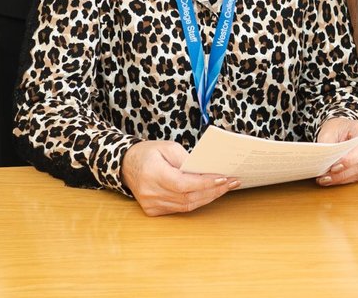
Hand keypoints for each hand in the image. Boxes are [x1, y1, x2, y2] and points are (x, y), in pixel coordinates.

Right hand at [120, 139, 238, 215]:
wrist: (126, 165)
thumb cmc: (149, 153)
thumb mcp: (167, 147)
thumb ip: (186, 159)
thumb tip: (206, 170)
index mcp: (153, 174)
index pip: (183, 184)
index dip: (205, 183)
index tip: (223, 178)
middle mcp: (151, 193)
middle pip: (188, 197)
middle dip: (213, 190)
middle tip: (232, 182)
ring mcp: (151, 204)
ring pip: (186, 206)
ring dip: (208, 197)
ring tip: (225, 188)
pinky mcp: (153, 211)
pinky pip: (179, 209)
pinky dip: (196, 202)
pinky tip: (209, 194)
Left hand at [314, 118, 357, 185]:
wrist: (342, 129)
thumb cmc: (337, 128)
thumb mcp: (328, 132)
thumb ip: (327, 146)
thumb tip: (325, 163)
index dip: (350, 160)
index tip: (333, 167)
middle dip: (343, 173)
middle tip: (326, 177)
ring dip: (343, 178)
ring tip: (326, 179)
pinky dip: (346, 180)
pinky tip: (333, 179)